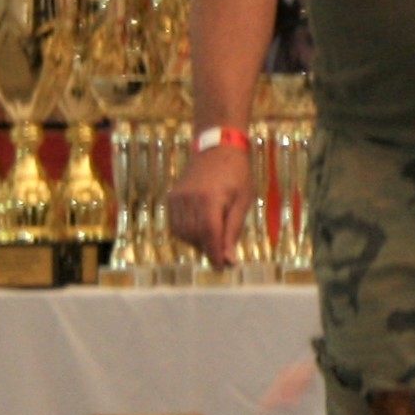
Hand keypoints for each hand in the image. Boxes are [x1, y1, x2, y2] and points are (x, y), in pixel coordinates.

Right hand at [167, 142, 248, 267]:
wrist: (218, 147)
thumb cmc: (237, 174)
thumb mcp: (243, 201)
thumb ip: (233, 230)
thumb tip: (229, 259)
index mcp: (211, 199)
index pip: (209, 235)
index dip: (215, 254)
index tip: (223, 267)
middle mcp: (190, 199)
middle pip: (195, 236)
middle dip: (208, 249)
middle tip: (221, 254)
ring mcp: (177, 198)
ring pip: (182, 233)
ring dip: (197, 242)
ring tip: (212, 238)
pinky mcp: (172, 197)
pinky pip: (175, 224)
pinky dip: (186, 233)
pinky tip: (200, 229)